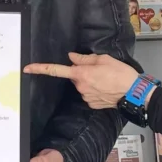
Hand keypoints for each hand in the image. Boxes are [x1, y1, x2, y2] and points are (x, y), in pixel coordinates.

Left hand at [23, 52, 138, 109]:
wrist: (133, 93)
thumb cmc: (121, 74)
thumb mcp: (104, 59)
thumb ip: (85, 58)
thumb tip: (72, 57)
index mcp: (81, 73)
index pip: (56, 70)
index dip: (40, 69)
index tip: (27, 68)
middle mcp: (80, 86)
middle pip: (74, 76)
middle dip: (82, 72)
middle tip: (99, 70)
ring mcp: (85, 96)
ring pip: (82, 85)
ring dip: (90, 81)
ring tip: (106, 79)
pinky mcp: (91, 103)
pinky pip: (89, 94)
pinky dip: (95, 90)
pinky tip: (106, 88)